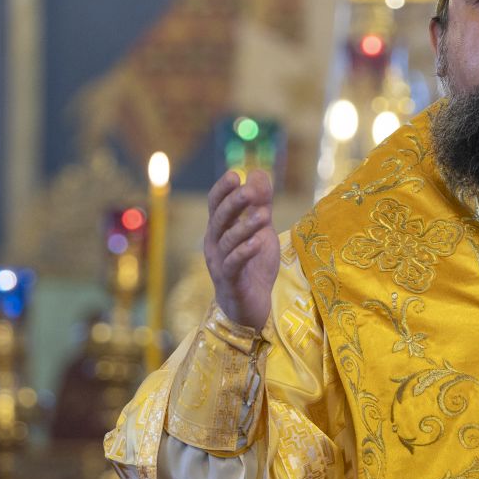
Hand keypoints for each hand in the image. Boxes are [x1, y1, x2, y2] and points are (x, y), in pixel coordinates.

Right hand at [203, 169, 279, 330]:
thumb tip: (257, 171)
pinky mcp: (230, 282)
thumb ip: (260, 204)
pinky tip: (258, 241)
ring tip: (264, 215)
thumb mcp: (261, 230)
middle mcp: (215, 245)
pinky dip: (245, 251)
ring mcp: (220, 264)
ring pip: (227, 241)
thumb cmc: (253, 266)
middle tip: (249, 191)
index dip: (222, 190)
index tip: (235, 174)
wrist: (252, 307)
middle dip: (233, 204)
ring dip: (245, 227)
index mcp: (220, 230)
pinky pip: (234, 264)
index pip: (215, 205)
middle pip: (219, 219)